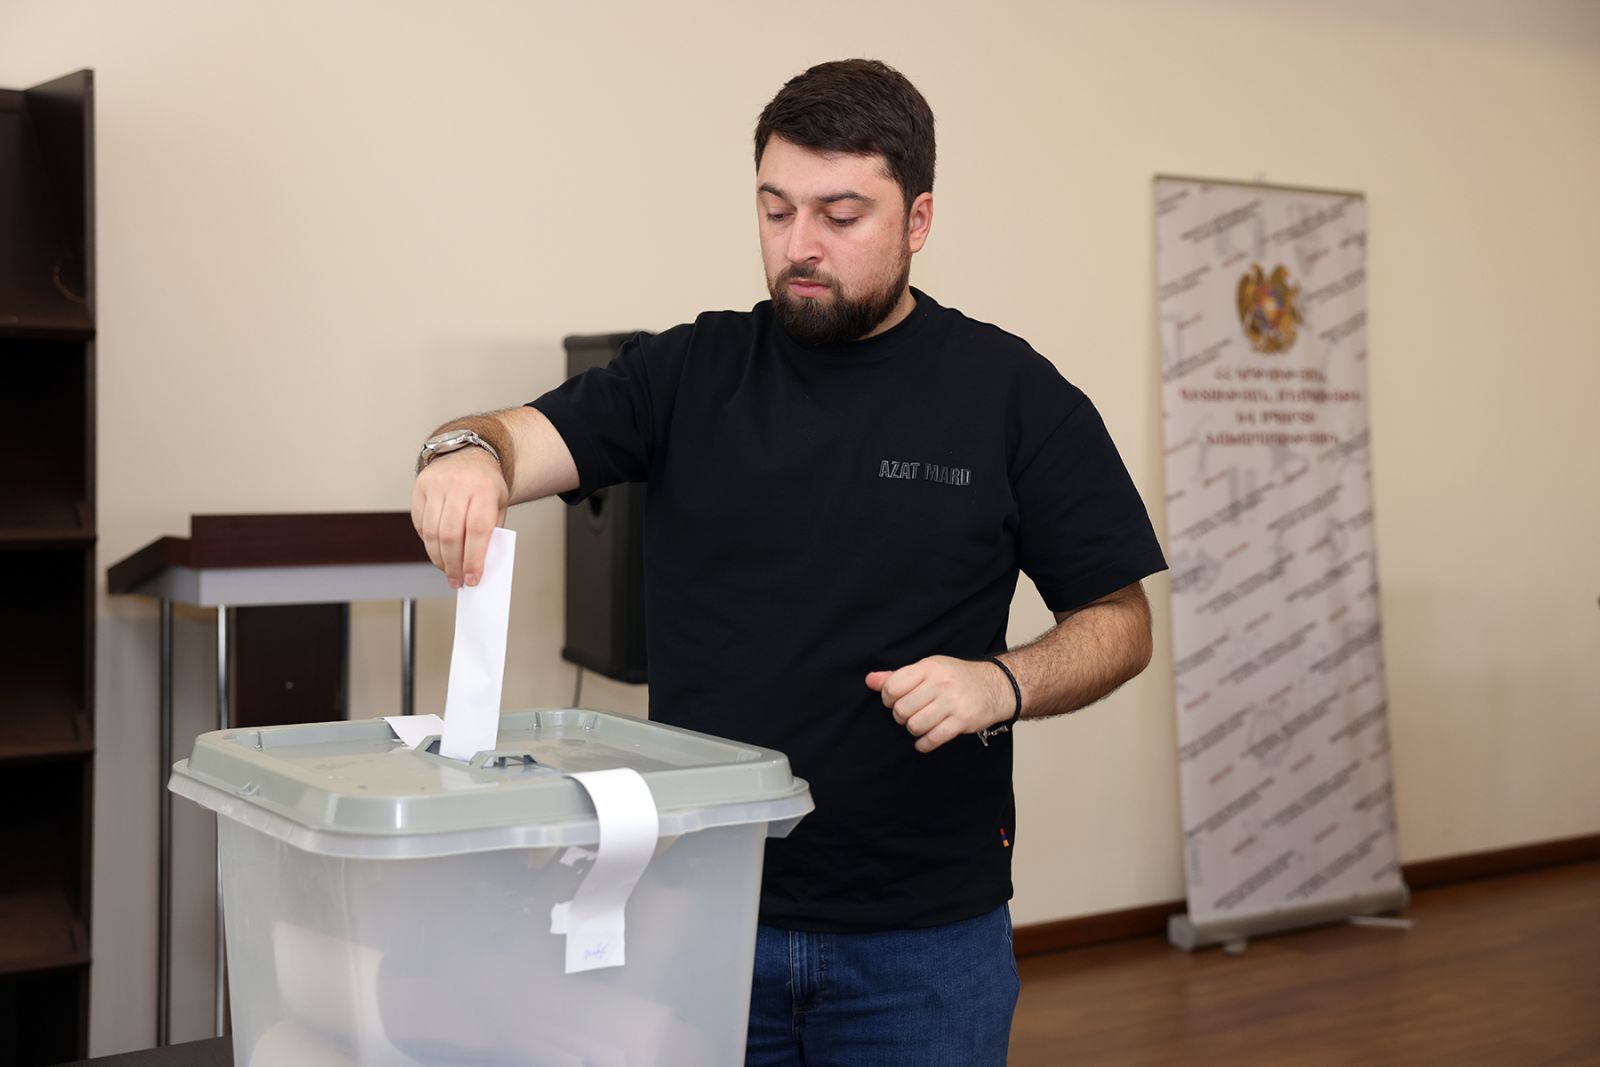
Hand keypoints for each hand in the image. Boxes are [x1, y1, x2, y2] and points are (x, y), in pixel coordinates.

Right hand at [411, 448, 507, 587]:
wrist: (469, 454)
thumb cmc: (486, 485)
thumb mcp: (498, 506)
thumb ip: (490, 533)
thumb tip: (478, 566)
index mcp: (484, 489)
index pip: (477, 530)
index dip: (473, 559)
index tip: (472, 578)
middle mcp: (458, 485)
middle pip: (450, 534)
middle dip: (453, 564)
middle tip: (457, 580)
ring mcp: (436, 485)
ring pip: (431, 532)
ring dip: (438, 558)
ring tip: (447, 570)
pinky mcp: (420, 488)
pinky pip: (419, 524)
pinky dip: (427, 542)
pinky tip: (437, 550)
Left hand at [865, 656, 1013, 753]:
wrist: (995, 686)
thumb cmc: (957, 678)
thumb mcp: (929, 669)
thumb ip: (898, 676)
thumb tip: (870, 680)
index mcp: (929, 667)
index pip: (893, 687)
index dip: (888, 698)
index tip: (895, 701)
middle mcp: (940, 684)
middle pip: (902, 710)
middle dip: (901, 716)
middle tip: (910, 713)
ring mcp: (952, 703)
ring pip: (915, 726)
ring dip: (914, 730)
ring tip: (921, 724)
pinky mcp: (962, 721)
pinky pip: (933, 739)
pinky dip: (924, 744)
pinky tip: (925, 740)